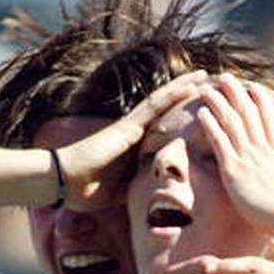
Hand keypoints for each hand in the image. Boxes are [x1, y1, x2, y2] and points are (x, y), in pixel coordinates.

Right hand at [56, 70, 206, 210]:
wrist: (63, 181)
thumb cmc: (84, 188)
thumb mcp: (118, 193)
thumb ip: (133, 189)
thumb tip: (148, 197)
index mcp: (133, 149)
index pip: (163, 131)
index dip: (181, 120)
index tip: (201, 115)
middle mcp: (134, 132)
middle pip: (166, 110)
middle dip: (186, 99)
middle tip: (209, 88)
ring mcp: (131, 126)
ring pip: (163, 101)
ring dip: (184, 87)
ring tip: (205, 75)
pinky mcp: (128, 126)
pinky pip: (155, 106)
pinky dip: (173, 94)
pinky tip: (190, 85)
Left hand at [196, 74, 273, 225]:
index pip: (268, 118)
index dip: (260, 100)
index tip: (252, 86)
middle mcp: (262, 149)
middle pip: (247, 112)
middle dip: (236, 92)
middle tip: (225, 78)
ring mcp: (248, 157)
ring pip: (231, 121)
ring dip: (218, 103)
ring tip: (206, 89)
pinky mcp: (233, 169)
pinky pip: (218, 141)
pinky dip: (209, 125)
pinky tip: (200, 113)